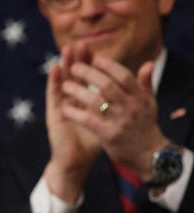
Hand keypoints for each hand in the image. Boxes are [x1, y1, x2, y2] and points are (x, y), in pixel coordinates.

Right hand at [43, 45, 104, 201]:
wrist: (77, 161)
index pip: (90, 78)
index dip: (93, 64)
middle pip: (76, 76)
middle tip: (83, 43)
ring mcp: (62, 105)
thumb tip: (136, 89)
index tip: (98, 49)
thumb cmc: (93, 143)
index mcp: (86, 101)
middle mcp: (73, 101)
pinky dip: (53, 80)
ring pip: (63, 81)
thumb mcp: (109, 120)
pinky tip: (55, 68)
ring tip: (67, 49)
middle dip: (80, 60)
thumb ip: (118, 104)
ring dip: (64, 64)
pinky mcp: (54, 113)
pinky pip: (53, 94)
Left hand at [59, 51, 165, 179]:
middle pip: (108, 85)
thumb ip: (145, 84)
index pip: (124, 76)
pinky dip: (76, 114)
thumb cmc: (143, 125)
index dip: (109, 66)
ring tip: (64, 85)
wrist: (146, 154)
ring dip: (78, 91)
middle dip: (89, 74)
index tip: (95, 58)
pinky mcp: (109, 135)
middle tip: (74, 66)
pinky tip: (64, 109)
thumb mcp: (148, 104)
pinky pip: (89, 121)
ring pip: (96, 101)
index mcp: (140, 97)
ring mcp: (120, 121)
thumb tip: (148, 63)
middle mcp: (131, 107)